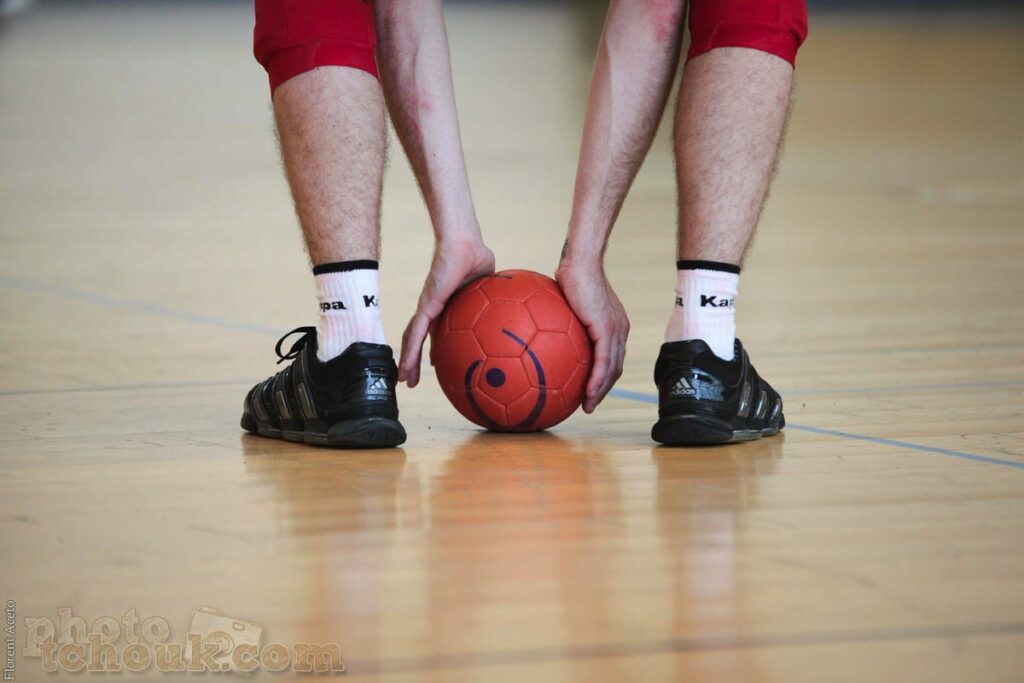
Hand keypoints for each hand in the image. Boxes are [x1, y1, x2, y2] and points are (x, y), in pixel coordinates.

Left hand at [400, 238, 494, 386]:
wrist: (464, 244)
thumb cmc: (476, 255)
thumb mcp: (490, 284)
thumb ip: (495, 299)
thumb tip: (511, 310)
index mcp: (447, 304)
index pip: (438, 330)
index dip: (435, 348)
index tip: (435, 364)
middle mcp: (433, 308)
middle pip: (420, 338)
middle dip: (414, 360)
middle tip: (411, 380)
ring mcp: (427, 308)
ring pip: (413, 340)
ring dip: (408, 362)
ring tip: (404, 381)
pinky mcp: (426, 307)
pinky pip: (416, 335)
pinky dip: (410, 353)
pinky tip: (406, 369)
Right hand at [555, 261, 628, 412]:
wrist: (580, 261)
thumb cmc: (569, 275)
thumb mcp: (563, 301)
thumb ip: (556, 318)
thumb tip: (537, 328)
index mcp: (612, 325)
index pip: (611, 357)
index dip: (602, 376)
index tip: (588, 390)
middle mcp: (618, 330)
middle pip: (614, 367)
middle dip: (602, 389)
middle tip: (588, 404)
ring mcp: (615, 331)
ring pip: (612, 369)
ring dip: (601, 391)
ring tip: (588, 406)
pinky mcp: (607, 329)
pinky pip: (604, 362)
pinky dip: (598, 381)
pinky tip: (588, 394)